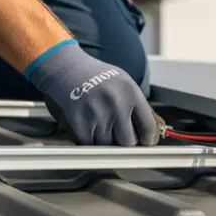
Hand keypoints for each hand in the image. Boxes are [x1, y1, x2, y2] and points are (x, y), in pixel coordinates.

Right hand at [26, 40, 163, 145]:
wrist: (66, 69)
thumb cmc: (97, 76)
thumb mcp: (124, 82)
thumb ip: (137, 105)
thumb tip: (150, 131)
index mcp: (131, 94)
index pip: (148, 127)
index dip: (147, 139)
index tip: (145, 143)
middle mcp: (116, 105)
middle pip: (128, 142)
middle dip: (126, 142)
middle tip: (122, 138)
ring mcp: (97, 116)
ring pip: (109, 146)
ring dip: (107, 142)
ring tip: (104, 129)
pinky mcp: (80, 124)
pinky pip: (91, 144)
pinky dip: (92, 141)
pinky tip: (91, 129)